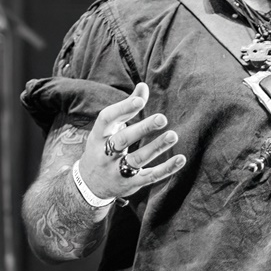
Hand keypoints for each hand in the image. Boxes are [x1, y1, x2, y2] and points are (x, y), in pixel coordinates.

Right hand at [77, 82, 184, 199]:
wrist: (90, 184)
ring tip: (173, 135)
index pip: (107, 119)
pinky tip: (180, 159)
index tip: (140, 101)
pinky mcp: (130, 184)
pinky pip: (149, 176)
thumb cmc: (104, 148)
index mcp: (98, 136)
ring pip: (136, 159)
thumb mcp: (109, 129)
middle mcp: (104, 154)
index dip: (123, 109)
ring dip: (155, 147)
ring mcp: (116, 171)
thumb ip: (128, 108)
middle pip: (122, 140)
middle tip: (162, 118)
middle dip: (142, 129)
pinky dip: (166, 169)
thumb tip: (143, 86)